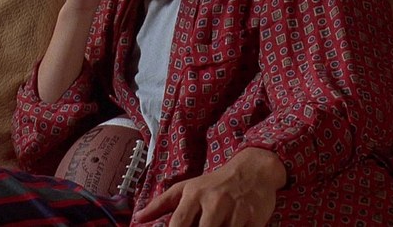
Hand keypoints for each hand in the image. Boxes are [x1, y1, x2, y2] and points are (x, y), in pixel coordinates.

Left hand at [133, 148, 285, 226]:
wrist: (252, 170)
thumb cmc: (214, 183)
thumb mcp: (186, 188)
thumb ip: (161, 204)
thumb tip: (138, 218)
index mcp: (194, 194)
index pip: (178, 224)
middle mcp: (214, 201)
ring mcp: (235, 211)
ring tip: (216, 226)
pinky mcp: (254, 219)